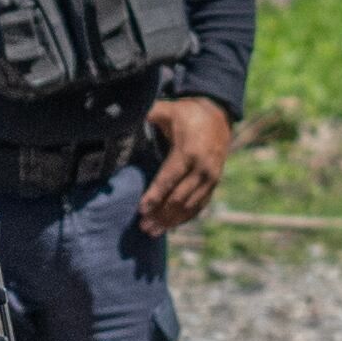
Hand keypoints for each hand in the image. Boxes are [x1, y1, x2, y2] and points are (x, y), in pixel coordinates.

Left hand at [136, 95, 234, 234]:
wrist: (218, 116)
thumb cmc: (186, 114)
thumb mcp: (168, 110)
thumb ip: (148, 114)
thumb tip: (123, 115)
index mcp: (188, 152)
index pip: (169, 179)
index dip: (154, 196)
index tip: (141, 209)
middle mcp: (202, 168)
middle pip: (179, 198)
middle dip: (160, 214)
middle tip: (143, 226)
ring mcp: (211, 178)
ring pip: (190, 206)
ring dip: (171, 220)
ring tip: (153, 231)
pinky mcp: (214, 183)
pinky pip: (200, 205)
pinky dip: (185, 217)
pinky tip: (170, 225)